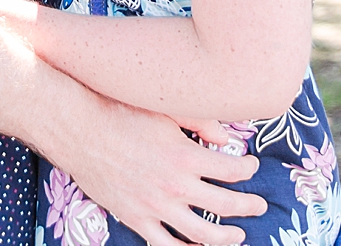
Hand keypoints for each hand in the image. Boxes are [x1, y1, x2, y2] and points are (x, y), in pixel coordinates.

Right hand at [49, 98, 266, 245]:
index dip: (248, 169)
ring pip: (201, 233)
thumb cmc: (122, 112)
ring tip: (239, 236)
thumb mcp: (166, 110)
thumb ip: (201, 123)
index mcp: (185, 156)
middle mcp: (175, 186)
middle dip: (249, 206)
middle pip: (225, 205)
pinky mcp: (136, 218)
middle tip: (260, 205)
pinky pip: (165, 245)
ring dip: (226, 237)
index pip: (232, 170)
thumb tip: (226, 139)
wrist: (80, 130)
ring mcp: (155, 207)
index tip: (251, 165)